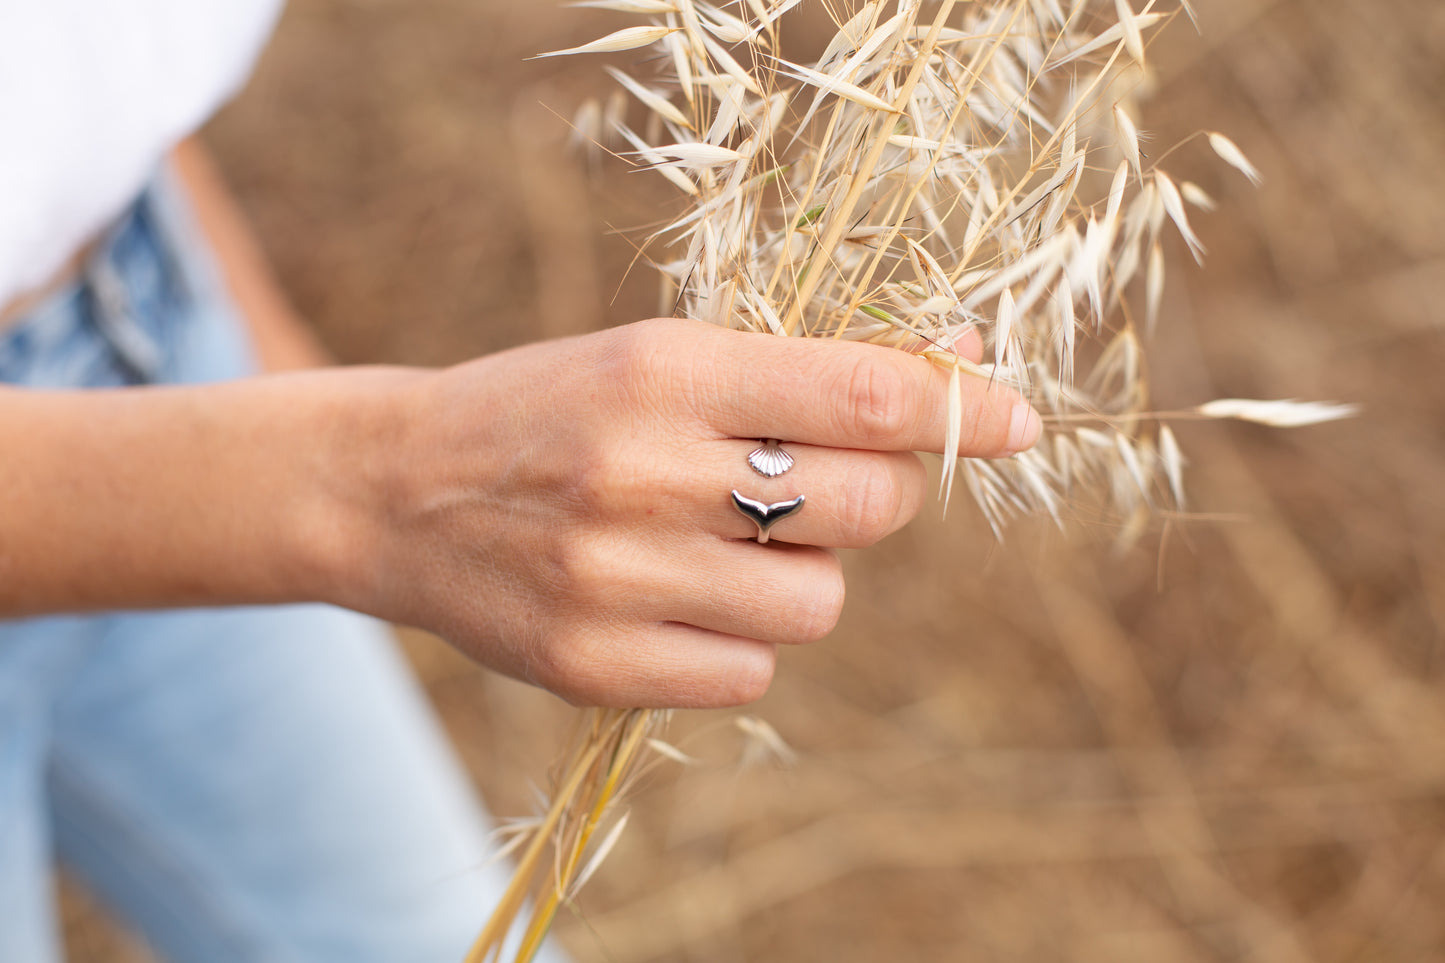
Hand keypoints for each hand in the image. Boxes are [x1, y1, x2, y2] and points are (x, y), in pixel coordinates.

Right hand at [346, 318, 1038, 707]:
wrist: (398, 491)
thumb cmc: (556, 410)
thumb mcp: (661, 355)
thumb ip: (800, 368)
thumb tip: (958, 357)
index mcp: (663, 372)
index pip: (859, 393)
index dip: (960, 407)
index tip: (1020, 418)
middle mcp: (641, 474)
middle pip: (869, 507)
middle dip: (883, 494)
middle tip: (833, 481)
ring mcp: (616, 580)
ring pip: (821, 604)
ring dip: (806, 574)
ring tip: (732, 543)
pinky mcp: (595, 667)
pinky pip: (750, 670)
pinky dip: (742, 636)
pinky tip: (679, 597)